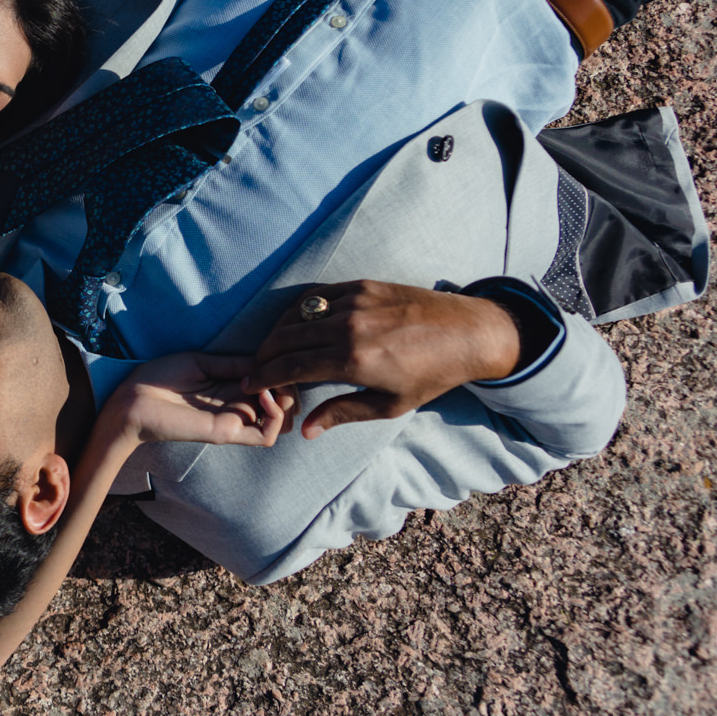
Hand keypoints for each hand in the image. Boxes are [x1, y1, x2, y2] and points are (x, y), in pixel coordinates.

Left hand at [111, 351, 295, 448]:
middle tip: (282, 372)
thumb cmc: (159, 378)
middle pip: (283, 404)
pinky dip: (275, 415)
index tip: (277, 356)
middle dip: (290, 386)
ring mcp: (235, 421)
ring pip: (282, 421)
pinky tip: (263, 395)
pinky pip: (266, 436)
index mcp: (230, 387)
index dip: (281, 372)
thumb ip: (233, 364)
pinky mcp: (227, 433)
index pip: (272, 385)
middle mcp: (237, 405)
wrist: (133, 400)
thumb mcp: (201, 362)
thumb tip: (264, 359)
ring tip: (272, 384)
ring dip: (287, 401)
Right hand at [238, 280, 519, 439]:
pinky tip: (295, 323)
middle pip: (285, 339)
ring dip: (277, 333)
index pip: (291, 367)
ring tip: (270, 349)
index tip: (250, 385)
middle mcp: (348, 328)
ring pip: (296, 315)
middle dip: (263, 356)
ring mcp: (354, 303)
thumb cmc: (430, 375)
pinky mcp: (362, 285)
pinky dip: (298, 310)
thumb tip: (306, 430)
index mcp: (353, 361)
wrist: (466, 333)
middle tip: (254, 369)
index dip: (264, 377)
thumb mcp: (389, 405)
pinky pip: (317, 296)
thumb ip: (342, 412)